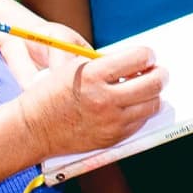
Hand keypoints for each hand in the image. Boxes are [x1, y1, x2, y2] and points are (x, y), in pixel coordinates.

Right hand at [25, 45, 164, 161]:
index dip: (147, 54)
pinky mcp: (112, 138)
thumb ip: (106, 63)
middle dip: (160, 74)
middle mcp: (104, 99)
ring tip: (145, 88)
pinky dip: (141, 111)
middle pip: (153, 83)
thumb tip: (138, 60)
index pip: (139, 58)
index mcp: (93, 75)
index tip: (146, 56)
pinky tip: (132, 105)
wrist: (33, 129)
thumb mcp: (73, 67)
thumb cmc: (50, 93)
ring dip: (153, 94)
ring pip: (152, 104)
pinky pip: (140, 122)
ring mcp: (110, 121)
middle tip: (157, 71)